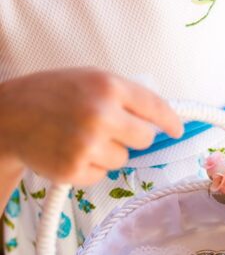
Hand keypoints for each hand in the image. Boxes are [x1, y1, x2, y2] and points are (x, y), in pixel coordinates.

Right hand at [0, 68, 182, 184]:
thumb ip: (121, 95)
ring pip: (123, 159)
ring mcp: (88, 144)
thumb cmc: (48, 95)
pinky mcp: (75, 169)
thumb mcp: (87, 80)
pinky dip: (90, 168)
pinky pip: (102, 174)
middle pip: (144, 139)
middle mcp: (101, 114)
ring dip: (108, 153)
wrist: (9, 117)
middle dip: (132, 136)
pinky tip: (70, 152)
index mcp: (107, 85)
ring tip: (80, 139)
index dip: (169, 120)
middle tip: (109, 130)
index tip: (177, 129)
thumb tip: (155, 119)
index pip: (154, 106)